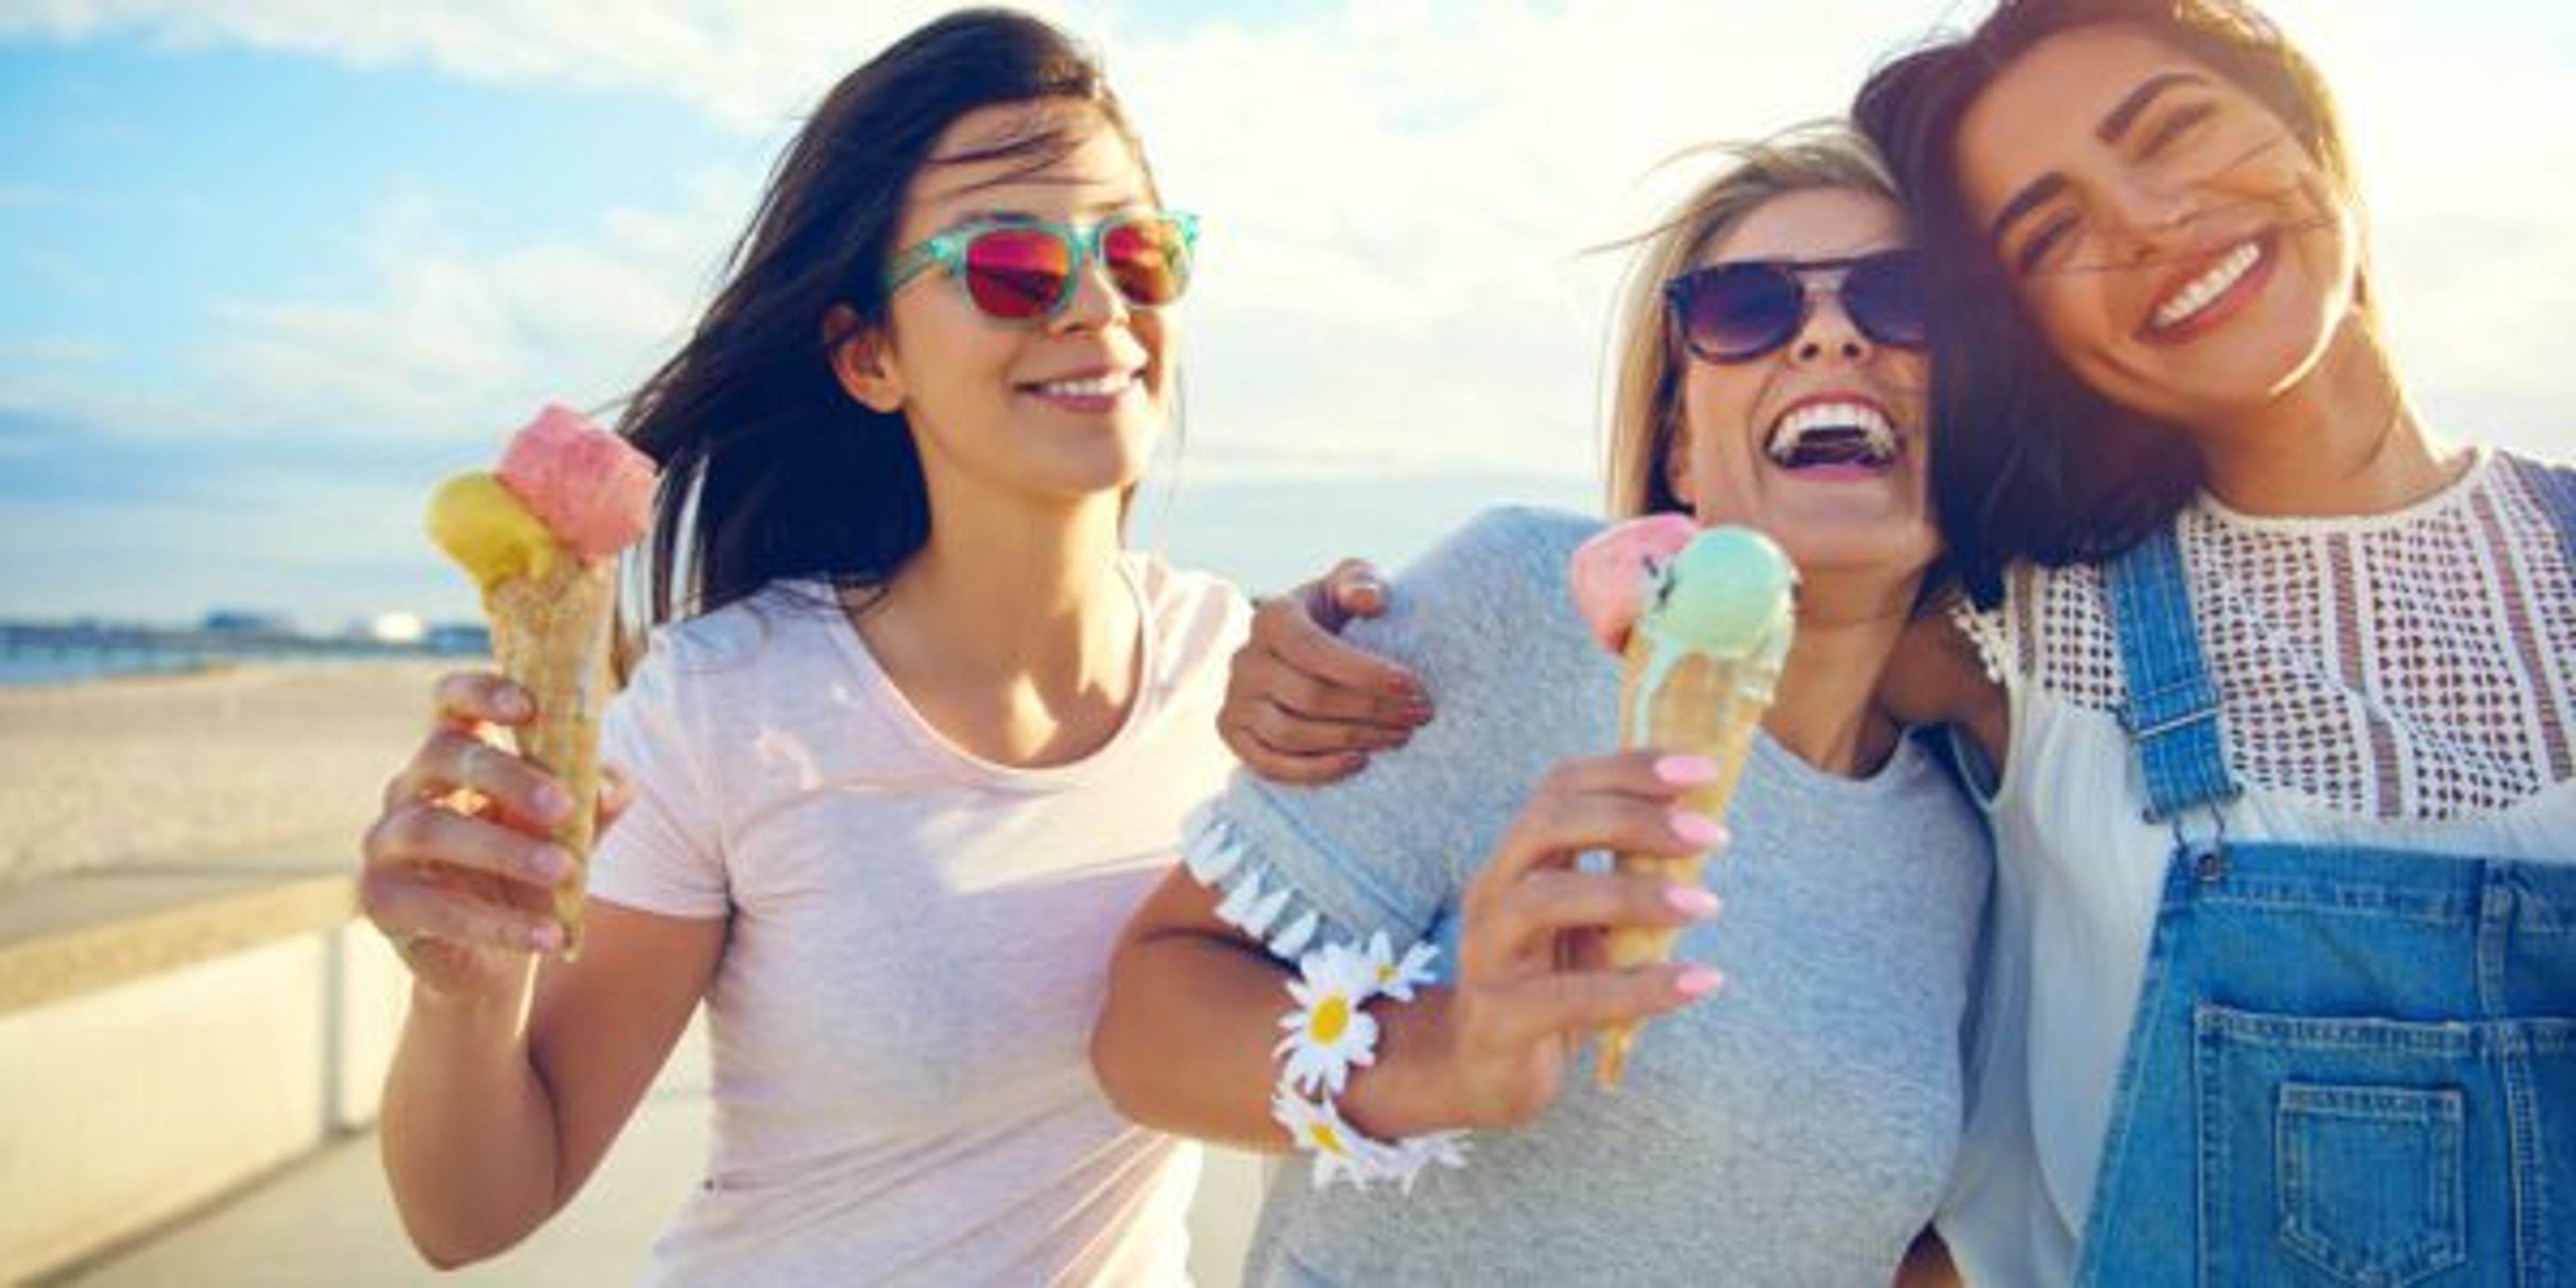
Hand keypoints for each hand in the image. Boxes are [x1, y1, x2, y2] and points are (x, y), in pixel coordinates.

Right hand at [361, 671, 629, 1001]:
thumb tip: (613, 786)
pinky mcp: (382, 901)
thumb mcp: (570, 832)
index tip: (527, 707)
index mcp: (456, 757)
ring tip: (564, 871)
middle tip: (564, 806)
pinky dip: (499, 924)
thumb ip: (594, 801)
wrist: (498, 956)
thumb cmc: (531, 873)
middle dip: (508, 776)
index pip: (450, 701)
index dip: (481, 692)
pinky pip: (435, 908)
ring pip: (430, 829)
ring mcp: (385, 843)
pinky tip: (550, 936)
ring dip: (504, 850)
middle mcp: (410, 789)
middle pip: (442, 754)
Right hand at [1221, 558, 1433, 783]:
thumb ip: (1360, 581)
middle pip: (1309, 697)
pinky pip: (1271, 764)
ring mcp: (1235, 700)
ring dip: (1352, 741)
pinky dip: (1316, 770)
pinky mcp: (1234, 734)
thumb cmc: (1335, 615)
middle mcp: (1245, 660)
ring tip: (1399, 736)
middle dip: (1371, 709)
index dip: (1364, 671)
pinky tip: (1360, 762)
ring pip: (1291, 734)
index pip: (1314, 649)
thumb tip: (1371, 600)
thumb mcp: (1349, 585)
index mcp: (1272, 618)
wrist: (1298, 652)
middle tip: (1418, 714)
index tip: (1412, 685)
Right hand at [1434, 751, 1727, 1128]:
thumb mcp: (1584, 918)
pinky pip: (1569, 997)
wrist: (1482, 1069)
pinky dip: (1640, 988)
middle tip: (1711, 835)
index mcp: (1518, 860)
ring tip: (1705, 905)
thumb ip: (1624, 873)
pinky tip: (1700, 981)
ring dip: (1633, 895)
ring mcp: (1490, 956)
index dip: (1629, 769)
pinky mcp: (1501, 1019)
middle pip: (1547, 825)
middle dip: (1633, 819)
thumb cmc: (1549, 981)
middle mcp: (1494, 894)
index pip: (1562, 787)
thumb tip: (1701, 826)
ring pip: (1544, 900)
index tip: (1703, 771)